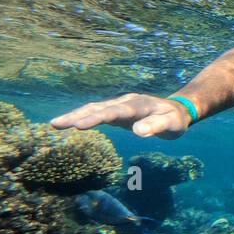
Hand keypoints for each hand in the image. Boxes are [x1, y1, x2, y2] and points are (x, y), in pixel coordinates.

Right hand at [50, 93, 192, 138]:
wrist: (178, 110)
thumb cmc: (175, 120)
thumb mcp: (172, 125)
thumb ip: (157, 126)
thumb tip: (139, 131)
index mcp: (138, 105)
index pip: (114, 112)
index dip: (96, 118)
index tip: (79, 126)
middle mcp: (126, 102)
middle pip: (98, 108)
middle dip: (77, 116)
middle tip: (57, 124)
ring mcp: (120, 105)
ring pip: (94, 108)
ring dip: (75, 115)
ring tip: (55, 124)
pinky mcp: (117, 111)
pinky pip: (97, 112)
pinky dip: (82, 116)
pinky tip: (68, 123)